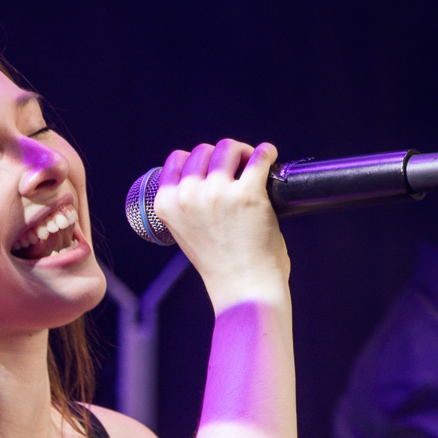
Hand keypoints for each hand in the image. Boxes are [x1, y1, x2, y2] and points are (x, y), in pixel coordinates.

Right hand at [152, 137, 289, 311]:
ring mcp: (217, 193)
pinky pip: (259, 157)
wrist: (243, 290)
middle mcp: (188, 196)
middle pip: (203, 151)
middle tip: (237, 169)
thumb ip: (187, 205)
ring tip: (252, 164)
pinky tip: (270, 157)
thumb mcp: (186, 233)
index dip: (196, 160)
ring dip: (242, 152)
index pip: (176, 160)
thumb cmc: (220, 265)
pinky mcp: (248, 194)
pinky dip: (266, 153)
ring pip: (228, 148)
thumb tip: (205, 175)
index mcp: (167, 205)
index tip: (211, 168)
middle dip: (221, 156)